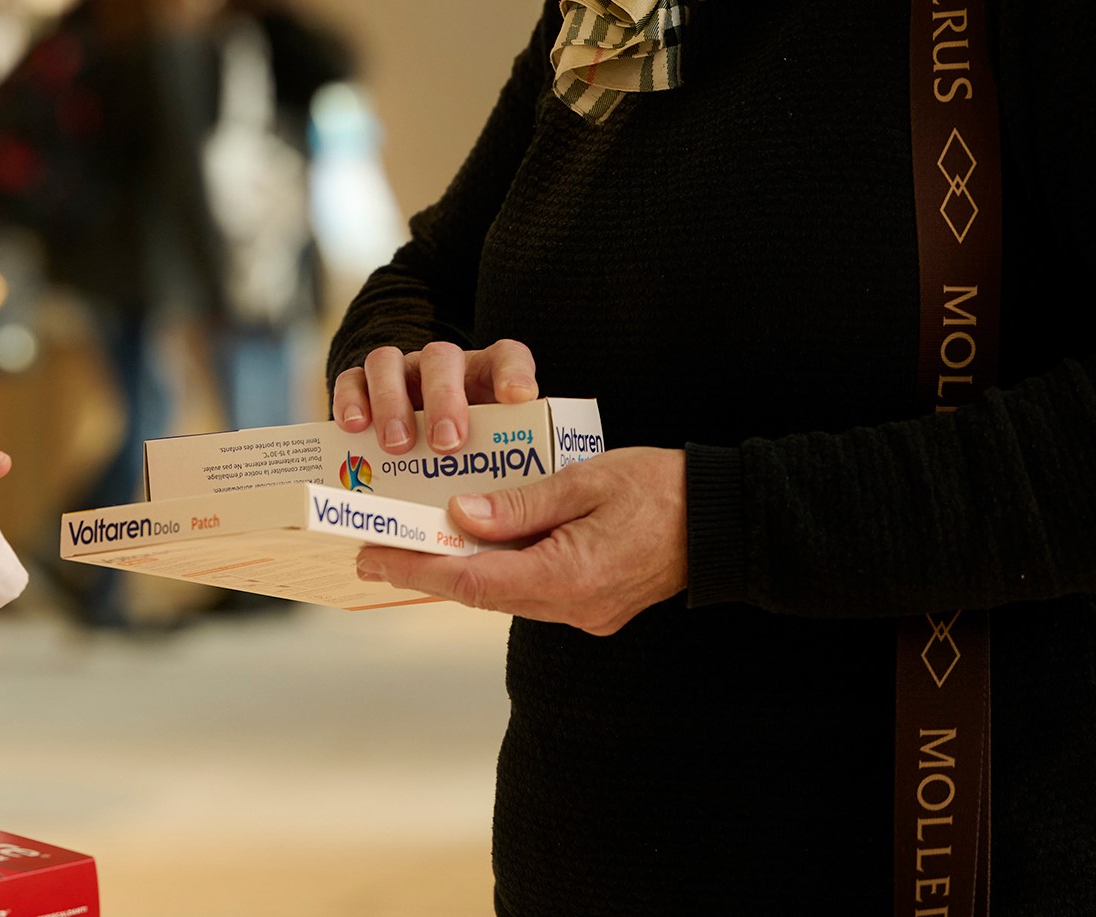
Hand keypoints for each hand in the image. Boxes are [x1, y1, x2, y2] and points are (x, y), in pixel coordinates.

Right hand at [331, 339, 538, 456]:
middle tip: (445, 443)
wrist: (427, 448)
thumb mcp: (493, 455)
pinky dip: (349, 400)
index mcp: (485, 375)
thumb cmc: (468, 455)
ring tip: (396, 445)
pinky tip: (354, 428)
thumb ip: (503, 465)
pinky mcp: (364, 385)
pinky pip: (350, 380)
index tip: (517, 398)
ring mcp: (399, 372)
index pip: (506, 357)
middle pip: (441, 359)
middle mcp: (441, 366)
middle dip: (443, 400)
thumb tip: (508, 507)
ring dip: (390, 402)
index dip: (512, 373)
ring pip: (388, 362)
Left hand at [353, 446, 686, 636]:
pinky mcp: (594, 607)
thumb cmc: (658, 489)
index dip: (416, 570)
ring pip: (505, 594)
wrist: (723, 520)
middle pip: (482, 593)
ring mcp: (585, 614)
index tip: (372, 558)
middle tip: (377, 550)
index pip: (472, 582)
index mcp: (568, 577)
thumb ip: (519, 504)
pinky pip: (531, 590)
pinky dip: (499, 569)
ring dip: (462, 570)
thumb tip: (461, 515)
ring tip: (417, 542)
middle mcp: (572, 608)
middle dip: (427, 570)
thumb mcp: (582, 480)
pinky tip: (476, 544)